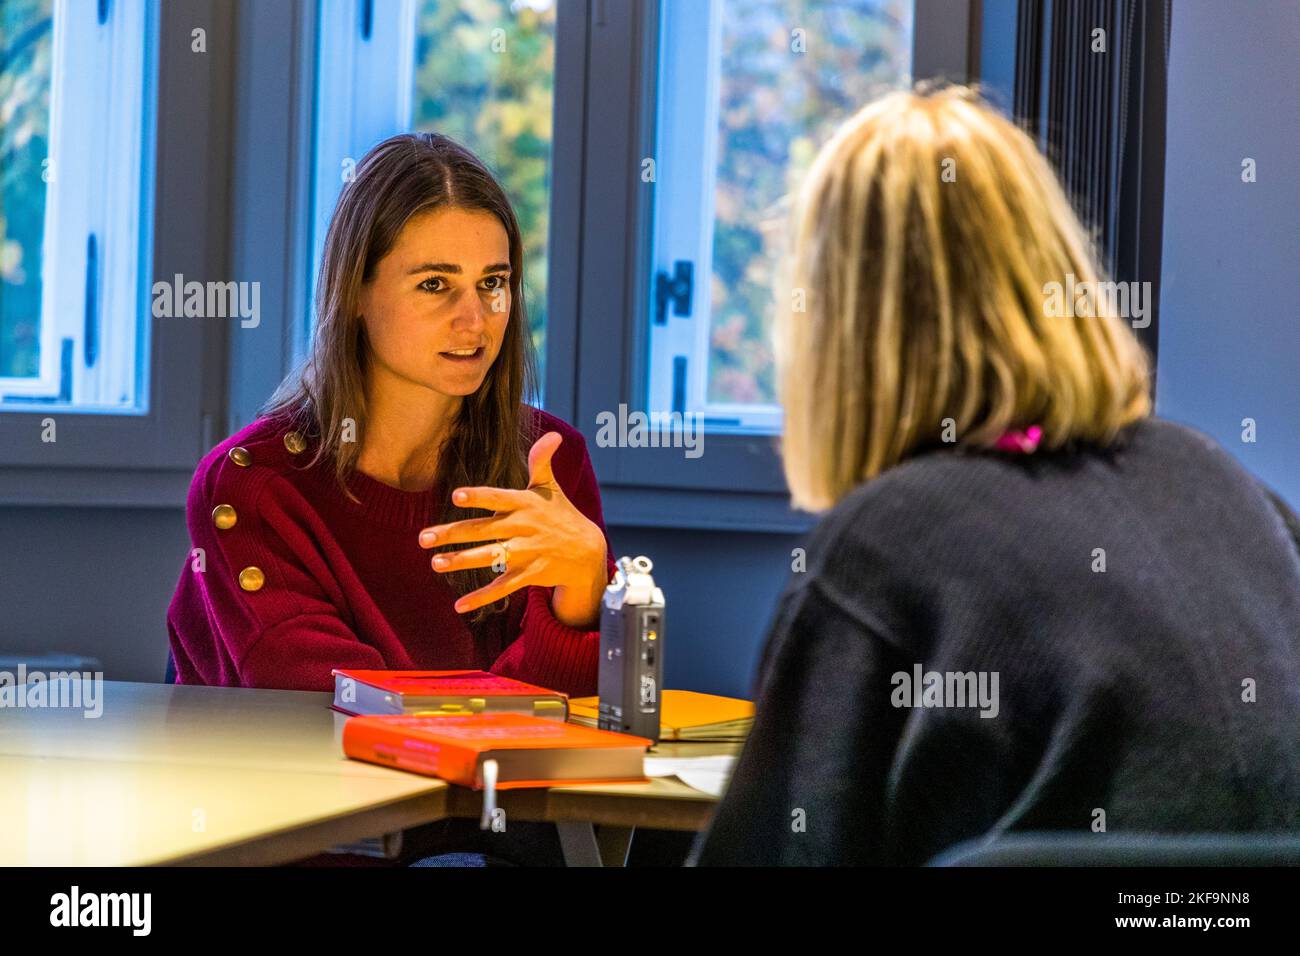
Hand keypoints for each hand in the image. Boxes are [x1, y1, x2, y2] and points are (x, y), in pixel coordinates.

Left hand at [418, 431, 609, 626]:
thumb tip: (553, 434)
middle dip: (452, 534)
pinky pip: (502, 587)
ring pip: (490, 558)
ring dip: (462, 562)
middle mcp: (524, 528)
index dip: (479, 497)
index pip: (499, 498)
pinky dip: (481, 597)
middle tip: (422, 538)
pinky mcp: (529, 574)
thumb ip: (542, 462)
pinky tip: (459, 605)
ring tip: (435, 563)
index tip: (456, 496)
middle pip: (484, 530)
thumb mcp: (551, 488)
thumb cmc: (561, 514)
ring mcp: (527, 553)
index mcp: (526, 504)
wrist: (587, 551)